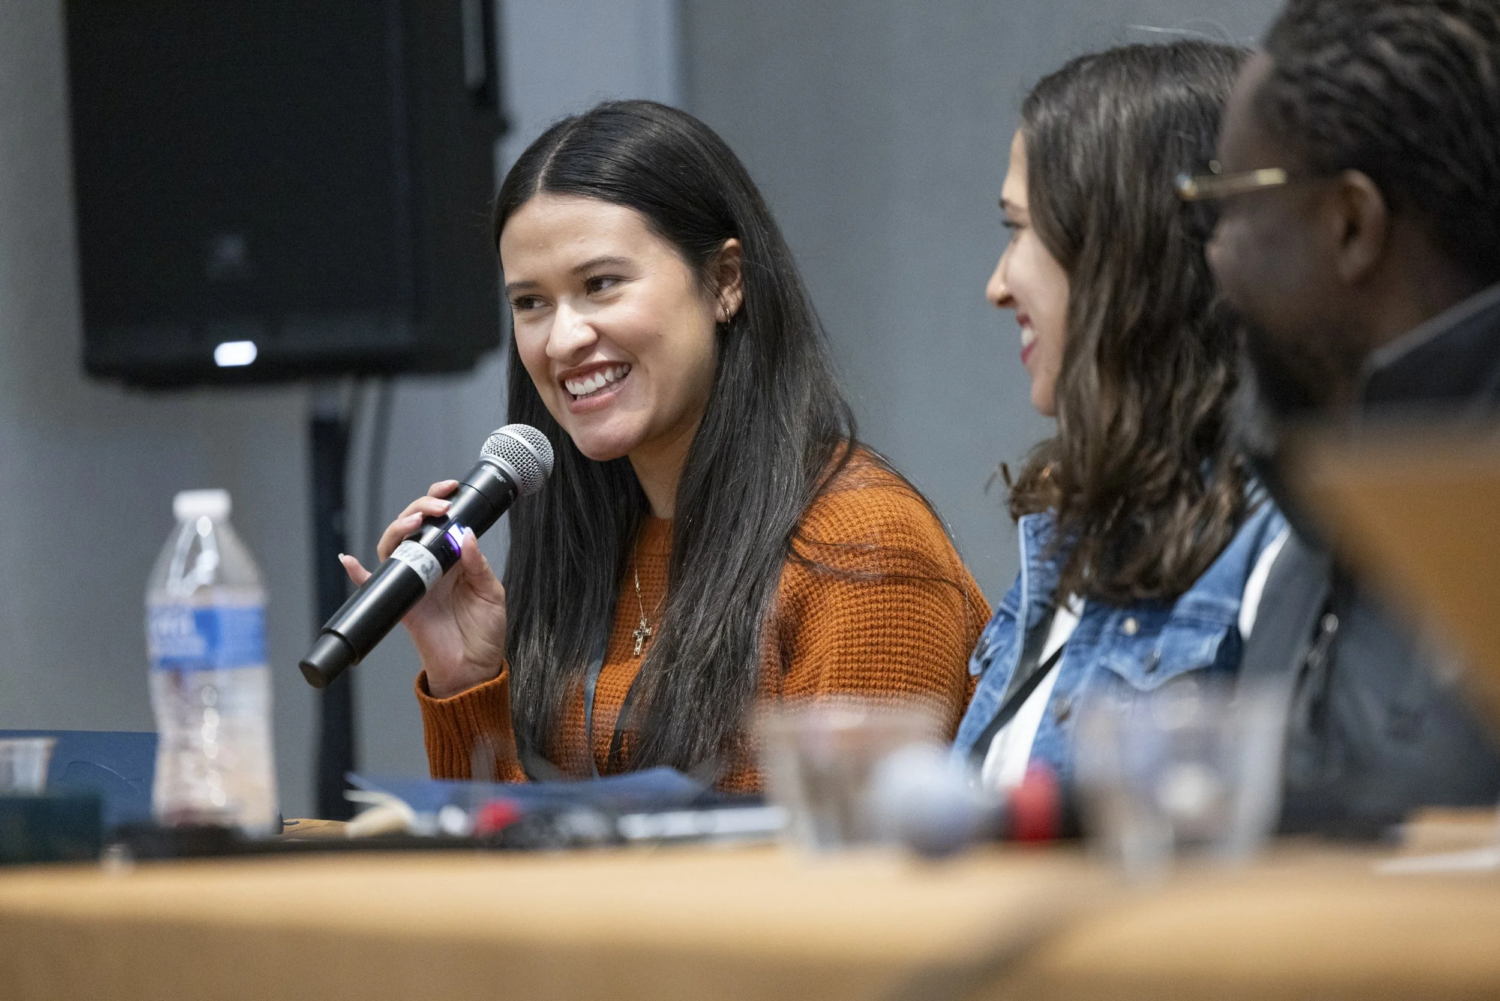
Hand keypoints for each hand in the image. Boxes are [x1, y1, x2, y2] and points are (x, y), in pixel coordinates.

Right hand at [339, 480, 506, 698]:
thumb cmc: (484, 632)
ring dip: (398, 529)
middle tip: (438, 507)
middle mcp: (430, 566)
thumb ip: (477, 564)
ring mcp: (414, 582)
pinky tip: (350, 560)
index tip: (449, 488)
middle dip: (420, 507)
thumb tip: (464, 534)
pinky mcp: (402, 603)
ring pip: (393, 546)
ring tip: (414, 522)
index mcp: (452, 559)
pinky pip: (373, 585)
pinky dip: (358, 572)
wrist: (474, 668)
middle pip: (412, 527)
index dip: (438, 500)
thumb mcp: (490, 593)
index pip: (439, 521)